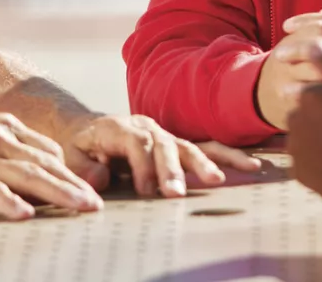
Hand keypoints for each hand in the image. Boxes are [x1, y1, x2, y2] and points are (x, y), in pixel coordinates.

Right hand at [0, 113, 102, 219]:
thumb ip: (12, 152)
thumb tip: (45, 174)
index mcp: (5, 127)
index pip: (48, 150)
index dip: (70, 171)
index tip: (89, 189)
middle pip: (46, 163)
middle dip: (75, 184)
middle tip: (96, 204)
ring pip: (29, 175)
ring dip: (59, 193)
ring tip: (80, 207)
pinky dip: (10, 203)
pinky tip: (27, 215)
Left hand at [66, 114, 263, 197]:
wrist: (88, 129)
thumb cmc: (79, 147)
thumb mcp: (70, 155)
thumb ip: (84, 167)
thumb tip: (103, 178)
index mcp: (119, 127)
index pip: (137, 143)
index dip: (143, 166)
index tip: (145, 191)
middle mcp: (147, 127)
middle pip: (165, 145)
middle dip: (173, 170)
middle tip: (177, 194)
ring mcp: (165, 134)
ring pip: (189, 146)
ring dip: (204, 164)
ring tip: (218, 180)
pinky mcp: (178, 144)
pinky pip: (206, 148)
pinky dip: (227, 156)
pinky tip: (250, 165)